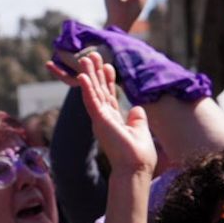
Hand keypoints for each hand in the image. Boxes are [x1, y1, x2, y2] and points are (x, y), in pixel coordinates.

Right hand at [59, 51, 155, 174]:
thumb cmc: (138, 154)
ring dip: (88, 75)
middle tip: (91, 55)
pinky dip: (87, 89)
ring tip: (84, 58)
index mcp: (113, 118)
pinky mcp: (99, 121)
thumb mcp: (140, 129)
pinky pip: (91, 102)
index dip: (107, 79)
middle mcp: (104, 117)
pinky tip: (83, 77)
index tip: (108, 65)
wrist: (135, 167)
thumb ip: (137, 118)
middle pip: (98, 90)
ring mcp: (100, 119)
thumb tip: (137, 108)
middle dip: (95, 72)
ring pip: (92, 92)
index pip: (108, 95)